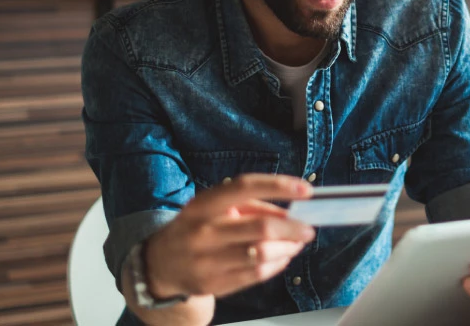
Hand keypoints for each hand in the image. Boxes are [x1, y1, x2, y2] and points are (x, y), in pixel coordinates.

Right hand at [145, 174, 315, 299]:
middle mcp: (203, 231)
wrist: (160, 263)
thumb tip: (290, 212)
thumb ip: (251, 206)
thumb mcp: (214, 207)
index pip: (244, 187)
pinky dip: (277, 264)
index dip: (278, 186)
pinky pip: (256, 274)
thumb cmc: (198, 226)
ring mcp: (207, 260)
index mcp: (203, 204)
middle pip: (260, 228)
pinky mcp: (214, 284)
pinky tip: (282, 257)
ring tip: (297, 243)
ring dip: (288, 248)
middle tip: (308, 228)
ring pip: (262, 254)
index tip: (306, 189)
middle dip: (292, 228)